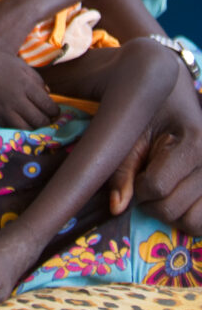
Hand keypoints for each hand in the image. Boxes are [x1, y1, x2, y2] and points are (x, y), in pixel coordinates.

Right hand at [0, 42, 58, 130]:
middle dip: (48, 121)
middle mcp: (17, 100)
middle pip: (40, 120)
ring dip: (34, 127)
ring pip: (27, 129)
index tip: (55, 111)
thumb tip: (48, 95)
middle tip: (48, 118)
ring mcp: (5, 110)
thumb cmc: (0, 61)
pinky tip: (21, 122)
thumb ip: (38, 81)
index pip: (48, 106)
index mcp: (27, 86)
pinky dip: (20, 127)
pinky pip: (12, 128)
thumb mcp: (22, 66)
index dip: (55, 111)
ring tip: (35, 122)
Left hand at [108, 72, 201, 231]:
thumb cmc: (149, 106)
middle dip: (150, 202)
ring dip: (170, 214)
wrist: (174, 87)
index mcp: (194, 142)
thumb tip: (116, 208)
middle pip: (173, 209)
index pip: (156, 186)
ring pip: (193, 223)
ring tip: (160, 189)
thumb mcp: (132, 130)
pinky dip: (187, 217)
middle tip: (143, 180)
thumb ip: (121, 168)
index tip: (134, 171)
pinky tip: (175, 197)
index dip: (136, 186)